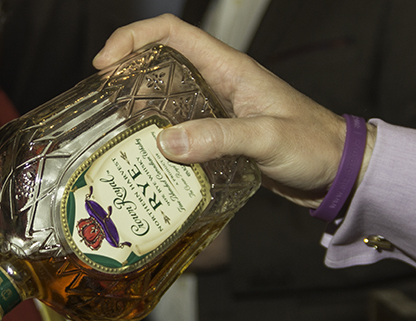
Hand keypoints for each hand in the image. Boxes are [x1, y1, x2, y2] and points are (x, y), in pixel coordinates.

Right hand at [93, 14, 374, 208]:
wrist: (334, 170)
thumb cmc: (311, 145)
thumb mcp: (267, 138)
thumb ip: (219, 138)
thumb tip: (166, 143)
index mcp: (228, 68)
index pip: (172, 34)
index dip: (133, 39)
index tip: (104, 63)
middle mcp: (216, 83)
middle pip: (159, 64)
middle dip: (126, 78)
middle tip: (103, 107)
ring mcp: (214, 110)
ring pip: (164, 98)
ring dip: (138, 111)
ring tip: (115, 134)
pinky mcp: (215, 135)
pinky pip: (177, 128)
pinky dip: (156, 138)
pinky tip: (144, 156)